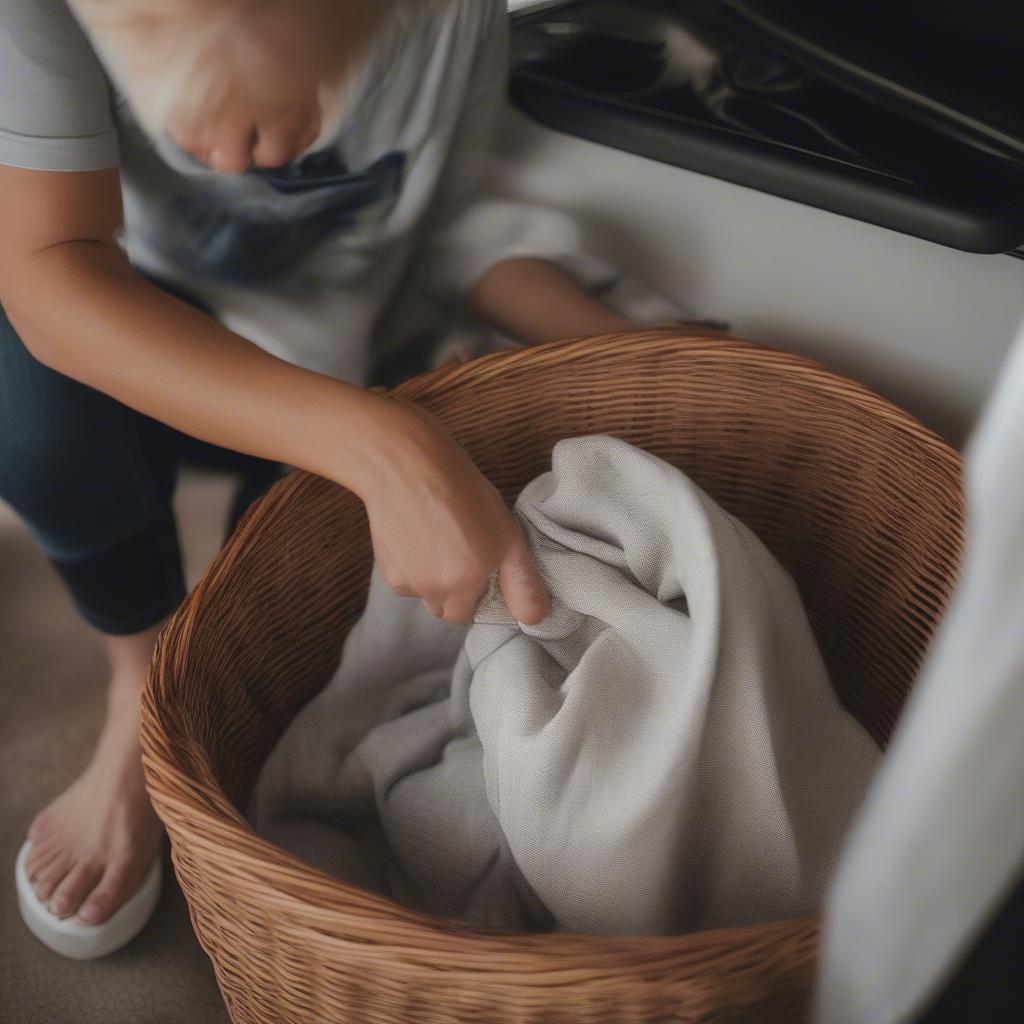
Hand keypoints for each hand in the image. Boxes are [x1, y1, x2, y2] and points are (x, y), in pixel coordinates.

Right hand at [346, 395, 549, 625]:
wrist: (407, 466)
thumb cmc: (461, 491)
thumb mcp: (507, 532)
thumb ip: (522, 581)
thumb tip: (534, 618)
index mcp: (467, 583)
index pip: (472, 615)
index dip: (479, 594)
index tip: (481, 566)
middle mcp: (435, 591)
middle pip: (447, 609)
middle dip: (456, 591)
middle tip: (461, 551)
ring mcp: (408, 582)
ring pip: (426, 594)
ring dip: (434, 579)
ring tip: (439, 538)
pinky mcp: (387, 570)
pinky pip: (405, 580)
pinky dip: (413, 566)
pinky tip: (418, 535)